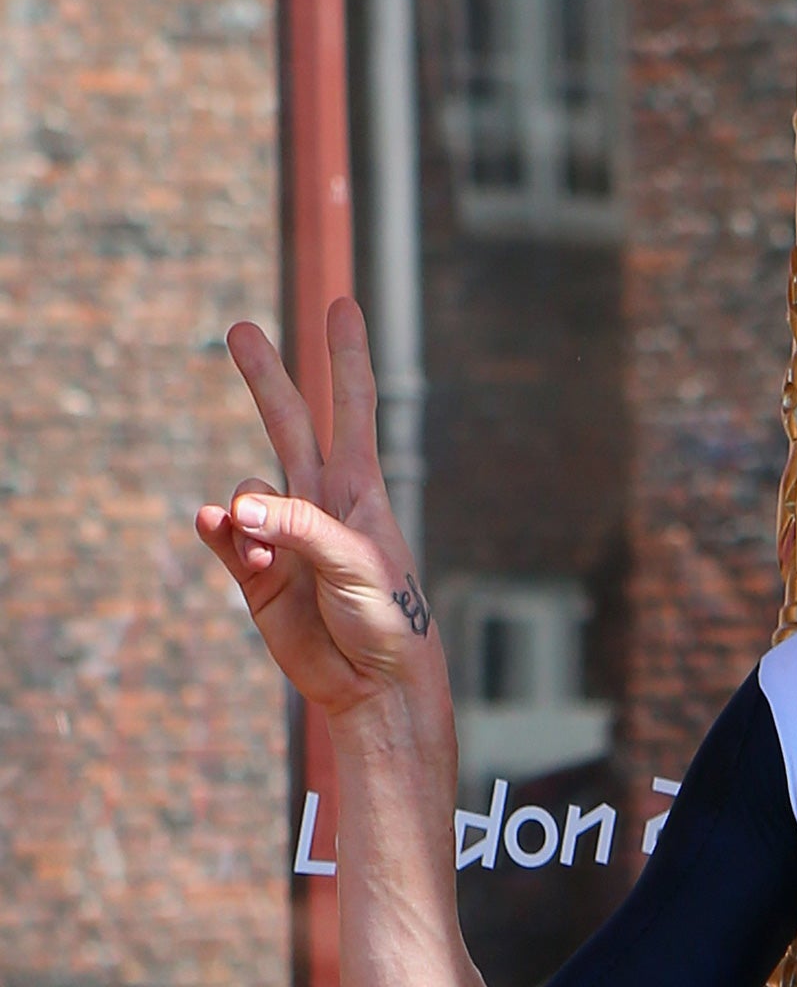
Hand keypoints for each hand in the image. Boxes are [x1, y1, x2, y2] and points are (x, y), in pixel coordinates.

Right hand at [197, 299, 448, 728]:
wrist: (375, 684)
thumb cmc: (388, 620)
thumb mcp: (356, 564)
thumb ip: (297, 528)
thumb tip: (232, 508)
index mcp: (360, 490)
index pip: (352, 408)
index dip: (347, 356)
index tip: (343, 302)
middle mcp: (319, 504)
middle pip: (288, 423)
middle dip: (265, 377)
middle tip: (239, 327)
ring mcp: (283, 536)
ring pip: (244, 490)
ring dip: (243, 514)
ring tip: (262, 557)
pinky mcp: (255, 573)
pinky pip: (222, 535)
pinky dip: (219, 535)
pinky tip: (227, 541)